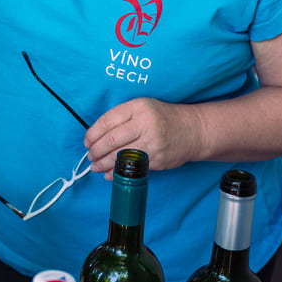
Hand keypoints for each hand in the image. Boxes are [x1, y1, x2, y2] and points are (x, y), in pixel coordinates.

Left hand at [84, 98, 203, 177]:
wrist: (194, 130)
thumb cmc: (164, 118)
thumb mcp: (144, 108)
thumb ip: (123, 118)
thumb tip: (97, 136)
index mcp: (138, 107)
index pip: (107, 120)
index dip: (93, 133)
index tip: (87, 141)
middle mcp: (145, 123)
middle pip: (111, 139)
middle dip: (96, 150)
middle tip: (90, 156)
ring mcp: (152, 142)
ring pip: (119, 155)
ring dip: (103, 163)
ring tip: (95, 166)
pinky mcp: (157, 159)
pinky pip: (132, 168)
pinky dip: (117, 172)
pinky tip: (109, 174)